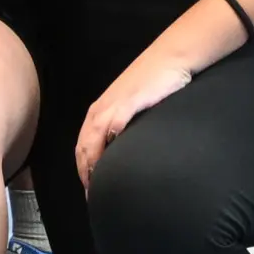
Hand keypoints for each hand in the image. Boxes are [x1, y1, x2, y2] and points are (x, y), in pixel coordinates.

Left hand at [75, 52, 192, 192]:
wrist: (171, 57)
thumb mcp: (132, 106)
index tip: (88, 189)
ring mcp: (114, 105)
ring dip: (91, 164)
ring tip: (97, 185)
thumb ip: (124, 124)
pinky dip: (107, 143)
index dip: (82, 168)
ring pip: (92, 139)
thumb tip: (123, 149)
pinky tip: (111, 158)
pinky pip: (113, 125)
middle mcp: (101, 108)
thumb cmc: (154, 82)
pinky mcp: (129, 101)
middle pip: (83, 145)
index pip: (82, 144)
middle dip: (84, 172)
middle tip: (90, 195)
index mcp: (99, 110)